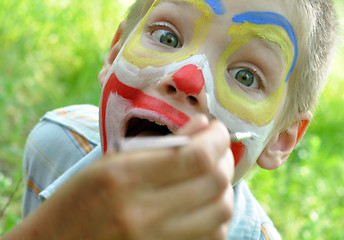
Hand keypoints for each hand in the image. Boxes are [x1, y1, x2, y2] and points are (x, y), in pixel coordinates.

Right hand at [4, 116, 233, 239]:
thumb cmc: (82, 197)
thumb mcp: (112, 161)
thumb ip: (160, 144)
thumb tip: (203, 126)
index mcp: (125, 178)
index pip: (196, 157)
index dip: (217, 139)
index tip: (216, 130)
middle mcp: (144, 213)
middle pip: (214, 183)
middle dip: (224, 158)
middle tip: (217, 148)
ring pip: (220, 211)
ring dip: (224, 187)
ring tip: (212, 174)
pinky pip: (212, 236)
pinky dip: (217, 215)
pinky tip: (204, 202)